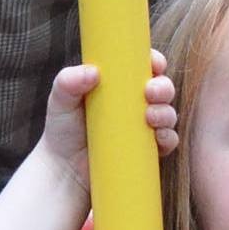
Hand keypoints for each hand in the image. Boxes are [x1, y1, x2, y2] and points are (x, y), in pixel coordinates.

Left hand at [41, 51, 176, 189]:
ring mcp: (143, 127)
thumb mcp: (60, 100)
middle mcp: (136, 103)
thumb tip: (93, 72)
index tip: (154, 63)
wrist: (64, 168)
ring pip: (168, 114)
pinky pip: (168, 142)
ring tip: (149, 117)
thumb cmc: (63, 128)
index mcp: (119, 85)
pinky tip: (158, 137)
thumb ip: (68, 81)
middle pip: (162, 88)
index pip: (144, 67)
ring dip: (165, 113)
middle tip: (150, 92)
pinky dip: (167, 138)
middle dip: (163, 87)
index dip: (155, 61)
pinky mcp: (148, 150)